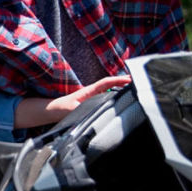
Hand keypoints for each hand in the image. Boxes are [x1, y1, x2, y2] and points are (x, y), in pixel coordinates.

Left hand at [13, 74, 131, 128]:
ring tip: (135, 89)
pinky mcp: (93, 103)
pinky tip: (124, 99)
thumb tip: (91, 108)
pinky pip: (107, 97)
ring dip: (121, 88)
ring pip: (110, 90)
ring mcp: (93, 97)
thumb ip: (80, 108)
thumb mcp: (70, 109)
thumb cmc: (61, 108)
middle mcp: (93, 92)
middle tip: (138, 81)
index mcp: (89, 91)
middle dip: (124, 82)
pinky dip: (116, 96)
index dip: (118, 80)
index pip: (106, 82)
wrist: (53, 111)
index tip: (129, 79)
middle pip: (111, 84)